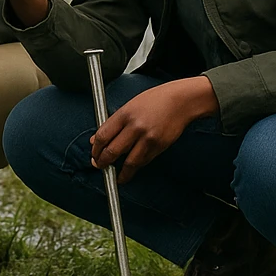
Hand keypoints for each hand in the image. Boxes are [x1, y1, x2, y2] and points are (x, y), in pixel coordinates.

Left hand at [90, 77, 217, 184]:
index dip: (95, 149)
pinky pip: (143, 161)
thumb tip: (97, 139)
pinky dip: (135, 167)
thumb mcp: (130, 105)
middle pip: (112, 152)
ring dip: (120, 173)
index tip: (94, 154)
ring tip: (116, 175)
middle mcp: (135, 127)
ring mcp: (148, 138)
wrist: (181, 100)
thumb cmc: (156, 100)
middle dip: (103, 163)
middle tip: (100, 166)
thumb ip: (112, 122)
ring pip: (129, 162)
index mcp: (125, 114)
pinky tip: (131, 168)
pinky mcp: (159, 147)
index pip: (102, 136)